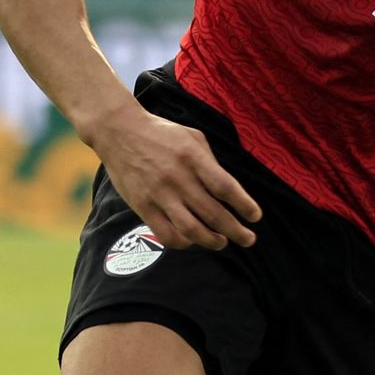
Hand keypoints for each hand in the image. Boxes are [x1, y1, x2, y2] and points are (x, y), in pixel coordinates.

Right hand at [86, 103, 260, 248]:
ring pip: (191, 230)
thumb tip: (228, 191)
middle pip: (213, 214)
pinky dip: (184, 243)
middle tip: (249, 240)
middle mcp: (176, 178)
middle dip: (236, 231)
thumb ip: (211, 162)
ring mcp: (158, 194)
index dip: (244, 205)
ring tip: (223, 242)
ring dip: (212, 241)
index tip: (255, 217)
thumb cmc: (162, 133)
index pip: (225, 187)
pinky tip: (193, 240)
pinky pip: (166, 234)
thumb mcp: (192, 137)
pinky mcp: (142, 207)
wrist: (118, 131)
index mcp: (192, 157)